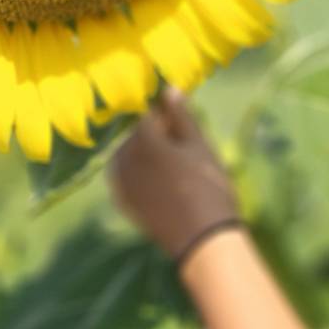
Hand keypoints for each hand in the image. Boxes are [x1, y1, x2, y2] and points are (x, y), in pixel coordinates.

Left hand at [107, 86, 240, 259]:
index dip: (157, 107)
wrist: (202, 239)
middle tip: (175, 135)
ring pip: (125, 153)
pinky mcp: (123, 201)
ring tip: (167, 156)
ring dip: (140, 148)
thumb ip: (182, 116)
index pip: (143, 110)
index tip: (172, 110)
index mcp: (143, 139)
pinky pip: (124, 175)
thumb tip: (169, 89)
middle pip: (131, 132)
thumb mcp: (200, 146)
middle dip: (149, 128)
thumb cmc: (208, 186)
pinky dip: (136, 169)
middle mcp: (124, 158)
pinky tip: (157, 175)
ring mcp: (120, 182)